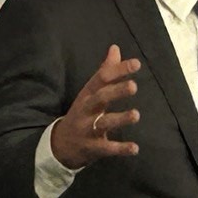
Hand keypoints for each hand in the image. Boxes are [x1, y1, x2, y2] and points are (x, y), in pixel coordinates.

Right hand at [50, 45, 141, 168]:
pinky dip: (120, 149)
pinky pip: (107, 148)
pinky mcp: (93, 148)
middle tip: (134, 86)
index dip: (119, 70)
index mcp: (88, 94)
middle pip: (100, 98)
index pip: (102, 79)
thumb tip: (115, 48)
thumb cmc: (82, 113)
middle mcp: (87, 110)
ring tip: (136, 115)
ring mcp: (88, 129)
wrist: (60, 145)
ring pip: (103, 123)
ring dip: (120, 119)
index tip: (137, 64)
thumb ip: (105, 71)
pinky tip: (135, 148)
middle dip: (116, 92)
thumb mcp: (90, 92)